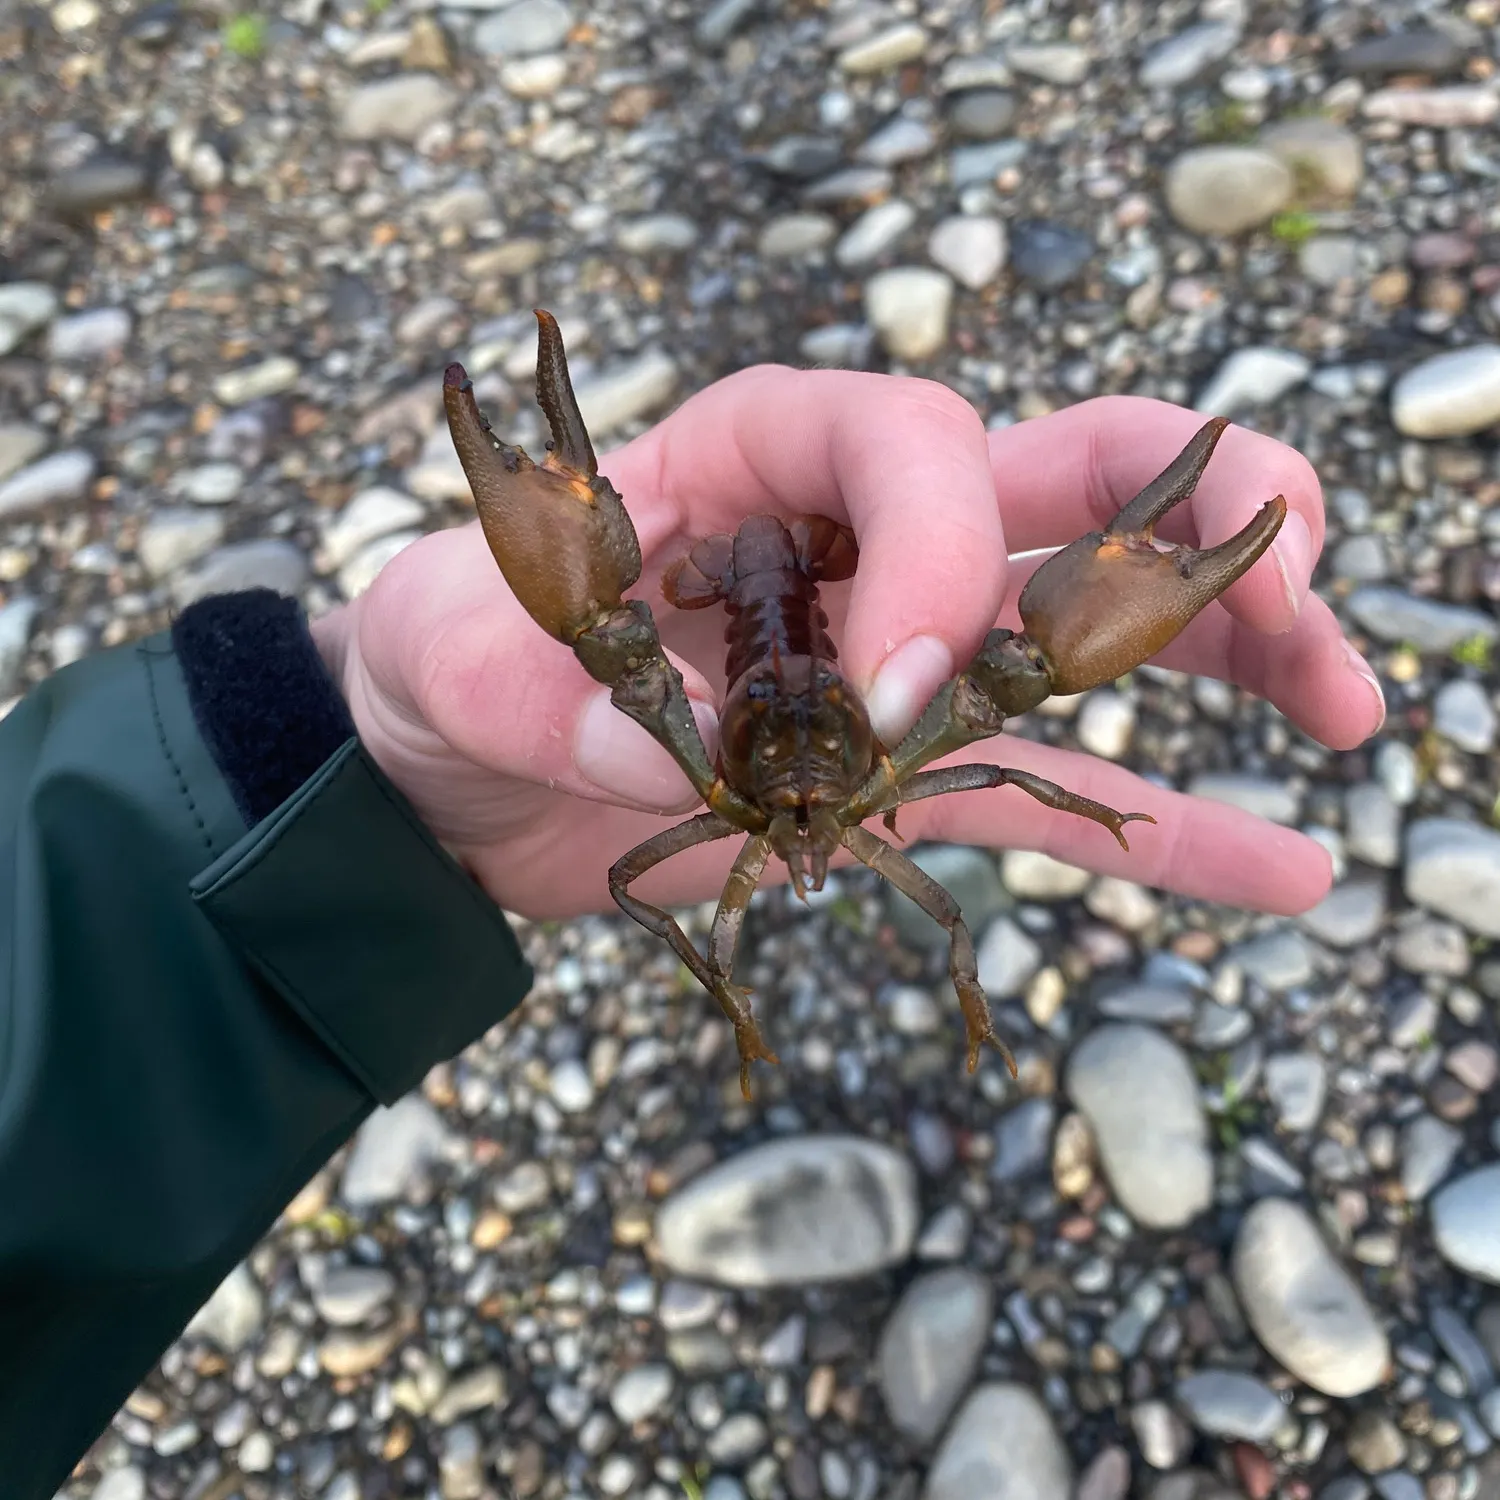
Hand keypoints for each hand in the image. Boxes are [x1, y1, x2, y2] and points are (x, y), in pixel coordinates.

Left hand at [312, 367, 1384, 922]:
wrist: (455, 766)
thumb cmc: (451, 655)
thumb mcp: (458, 649)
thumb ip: (553, 694)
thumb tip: (662, 757)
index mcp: (768, 447)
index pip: (920, 448)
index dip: (941, 565)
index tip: (897, 706)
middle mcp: (864, 533)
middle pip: (1072, 486)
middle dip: (1192, 527)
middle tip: (1292, 596)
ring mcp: (904, 654)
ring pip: (1099, 634)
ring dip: (1232, 659)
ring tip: (1350, 712)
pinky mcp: (900, 774)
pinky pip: (1047, 792)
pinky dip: (1160, 828)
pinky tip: (1280, 867)